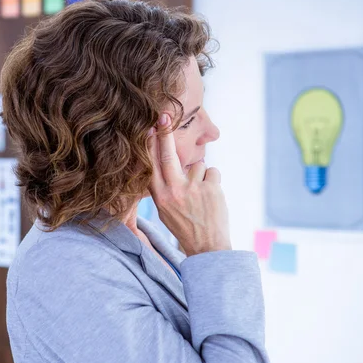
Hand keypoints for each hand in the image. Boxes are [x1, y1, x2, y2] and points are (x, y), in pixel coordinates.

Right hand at [147, 114, 231, 256]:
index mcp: (160, 197)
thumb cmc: (185, 226)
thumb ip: (164, 187)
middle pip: (168, 155)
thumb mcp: (166, 210)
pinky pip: (213, 172)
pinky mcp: (211, 188)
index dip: (149, 145)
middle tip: (163, 116)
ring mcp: (193, 189)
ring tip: (202, 197)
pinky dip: (214, 182)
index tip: (147, 127)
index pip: (151, 165)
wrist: (207, 247)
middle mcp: (174, 191)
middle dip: (164, 134)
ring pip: (197, 165)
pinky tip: (212, 198)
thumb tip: (167, 161)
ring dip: (201, 176)